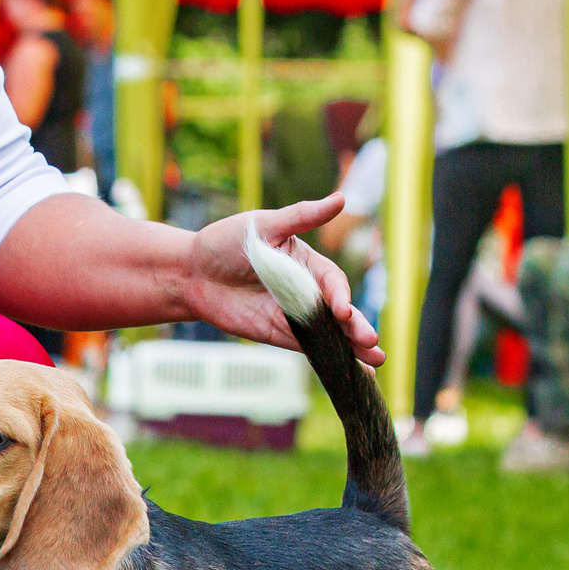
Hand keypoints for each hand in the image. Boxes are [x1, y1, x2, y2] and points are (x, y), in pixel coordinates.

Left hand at [180, 195, 384, 366]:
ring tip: (376, 359)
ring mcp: (295, 315)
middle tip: (372, 342)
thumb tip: (342, 198)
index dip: (340, 295)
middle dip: (356, 326)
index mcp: (308, 263)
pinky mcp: (280, 334)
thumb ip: (302, 217)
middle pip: (338, 311)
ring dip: (352, 346)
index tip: (341, 309)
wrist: (193, 272)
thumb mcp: (266, 225)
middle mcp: (307, 290)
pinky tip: (350, 371)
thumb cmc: (228, 241)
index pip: (332, 281)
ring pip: (330, 333)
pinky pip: (308, 348)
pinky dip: (329, 359)